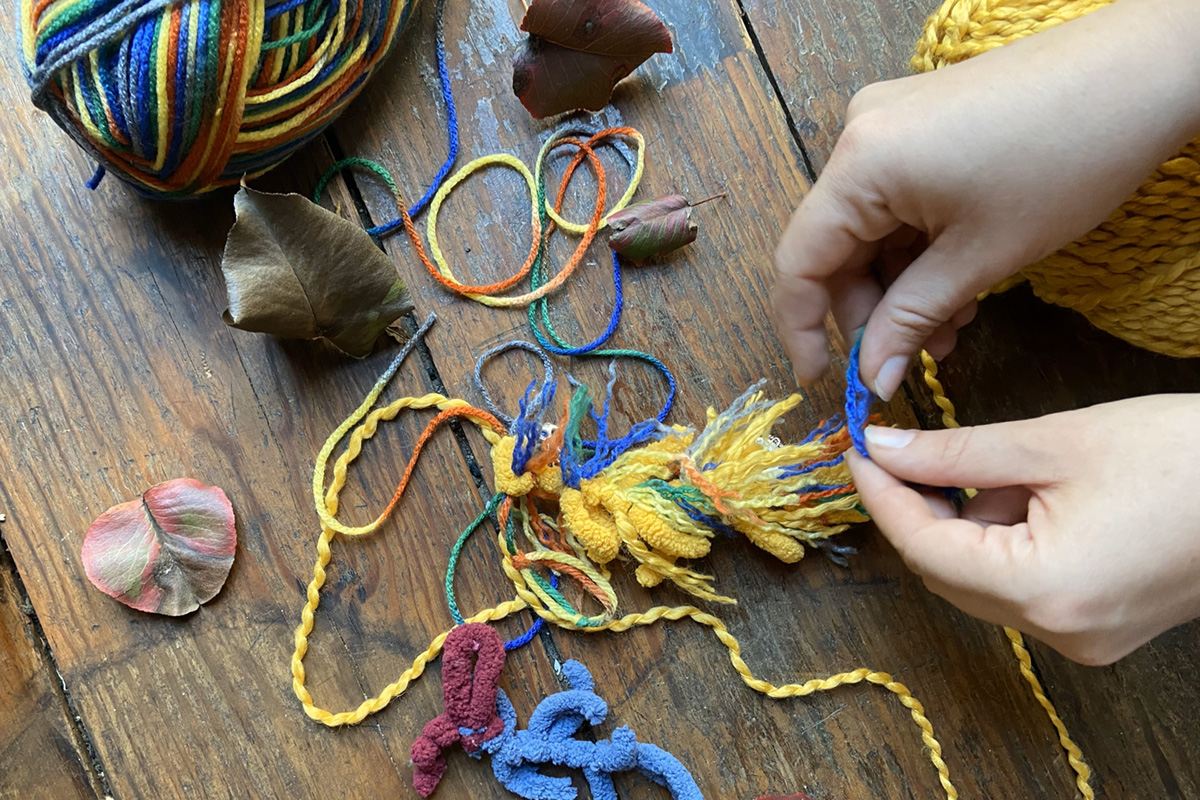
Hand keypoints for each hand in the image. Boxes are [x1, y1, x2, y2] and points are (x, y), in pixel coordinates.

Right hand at [773, 0, 1199, 399]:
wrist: (1143, 72)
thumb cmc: (1068, 158)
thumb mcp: (980, 257)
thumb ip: (911, 320)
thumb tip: (872, 378)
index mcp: (860, 164)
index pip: (799, 261)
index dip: (802, 328)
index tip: (824, 379)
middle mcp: (858, 135)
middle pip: (834, 245)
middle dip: (870, 310)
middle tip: (912, 358)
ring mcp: (889, 123)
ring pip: (869, 227)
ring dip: (901, 285)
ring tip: (951, 327)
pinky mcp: (920, 122)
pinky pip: (896, 200)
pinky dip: (918, 248)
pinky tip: (957, 284)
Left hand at [847, 395, 1199, 664]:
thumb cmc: (1183, 455)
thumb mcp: (1055, 441)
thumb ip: (956, 452)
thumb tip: (885, 449)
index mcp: (1045, 590)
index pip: (924, 549)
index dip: (882, 497)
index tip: (859, 451)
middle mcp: (1058, 631)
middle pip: (945, 574)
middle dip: (917, 511)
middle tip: (906, 451)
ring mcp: (1081, 638)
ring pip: (978, 583)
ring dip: (964, 525)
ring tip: (998, 468)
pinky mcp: (1097, 628)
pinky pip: (1017, 589)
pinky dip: (1001, 542)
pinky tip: (1026, 496)